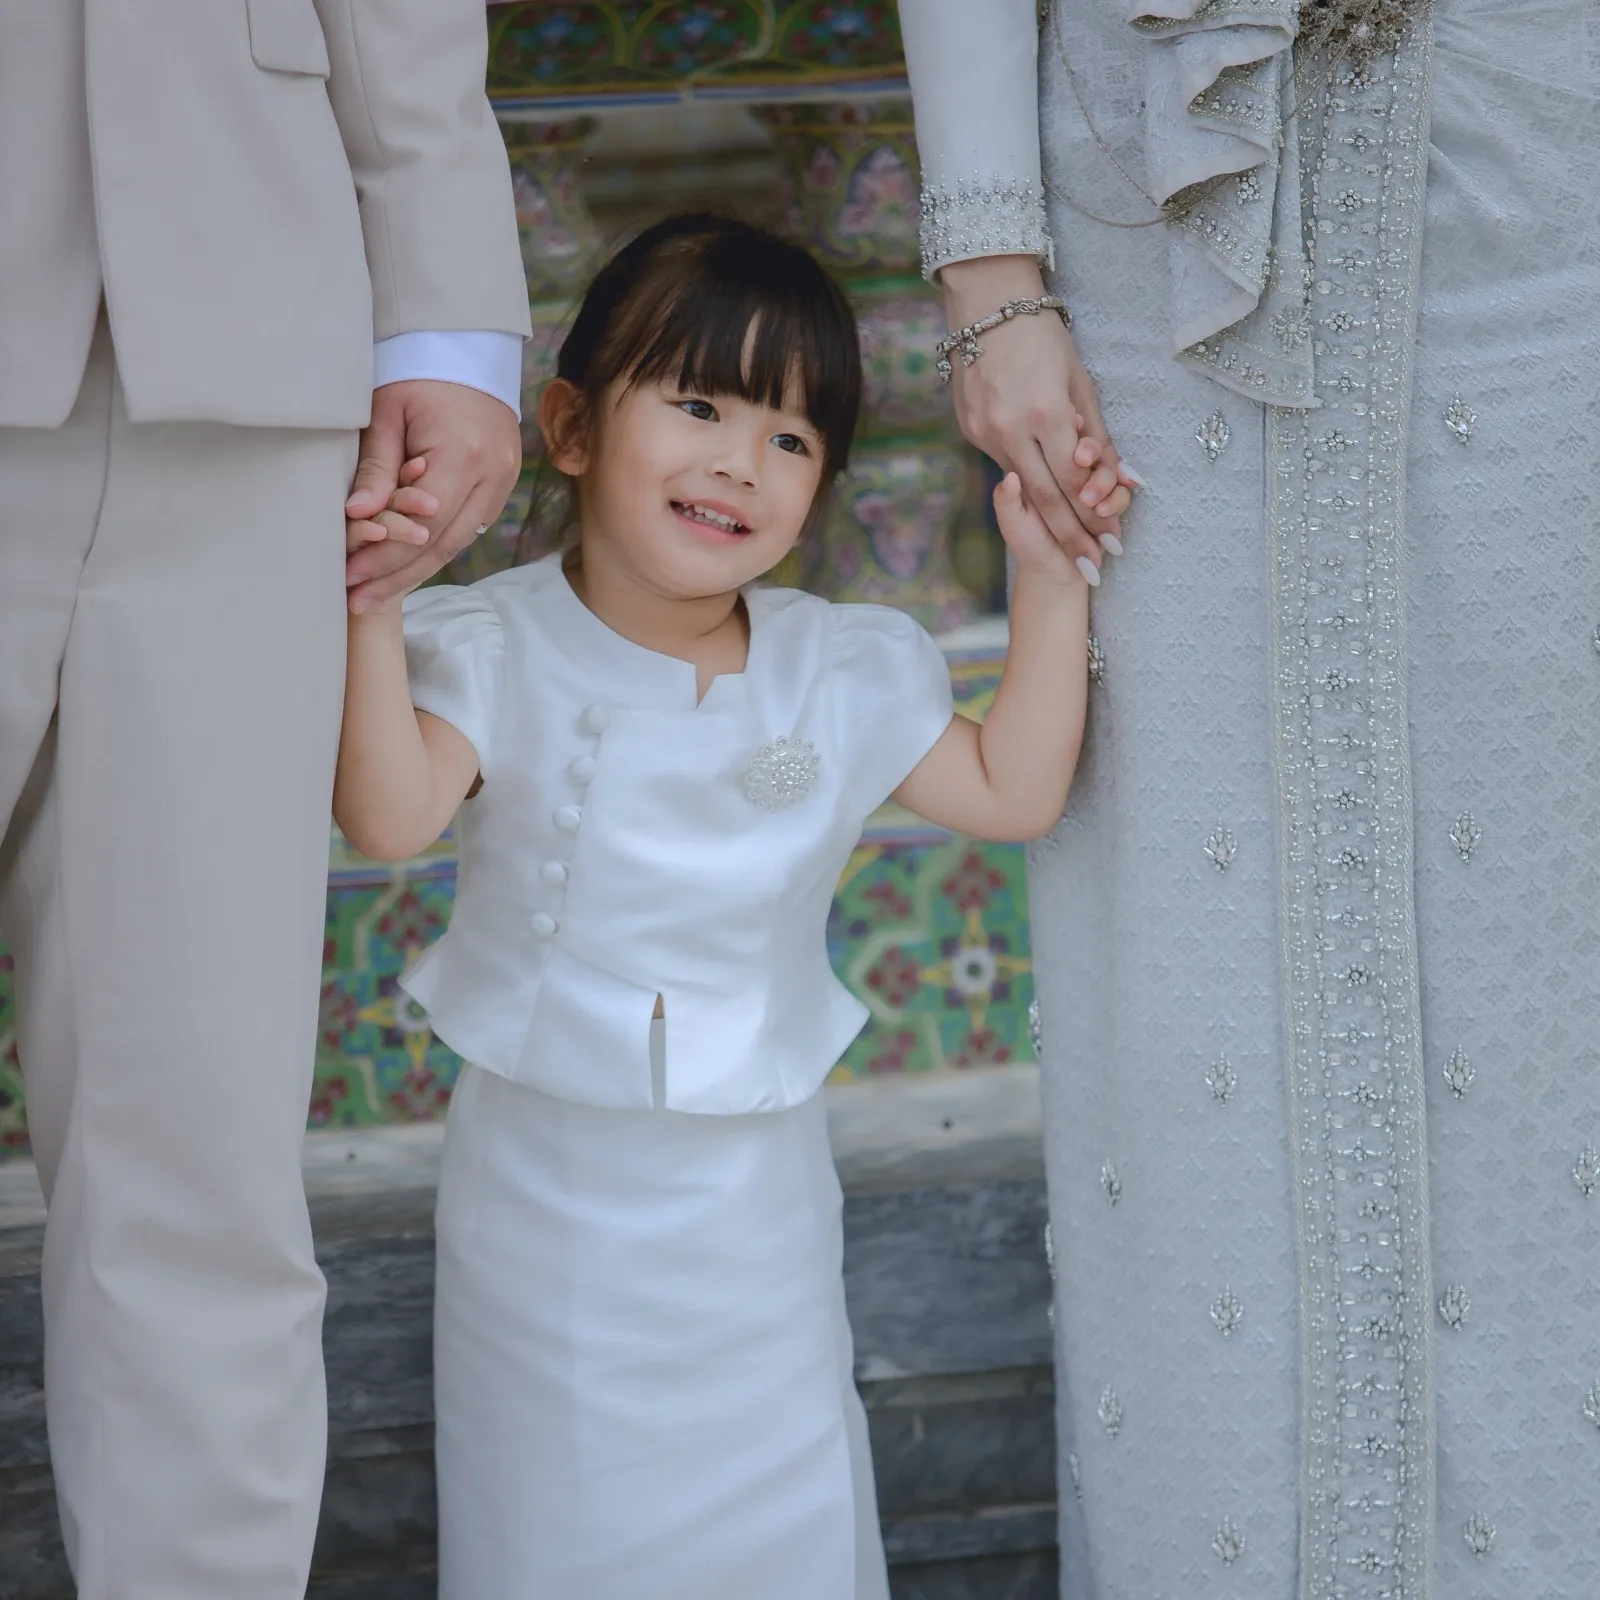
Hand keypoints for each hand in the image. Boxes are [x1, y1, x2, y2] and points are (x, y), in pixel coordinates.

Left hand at [344, 380, 521, 612]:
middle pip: (441, 545)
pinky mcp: (500, 486)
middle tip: (356, 600)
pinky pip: (465, 529)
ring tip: (373, 593)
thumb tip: (357, 516)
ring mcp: (502, 484)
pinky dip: (432, 550)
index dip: (386, 557)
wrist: (468, 348)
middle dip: (395, 575)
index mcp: (464, 455)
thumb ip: (376, 466)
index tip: (349, 576)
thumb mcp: (388, 412)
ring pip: (456, 544)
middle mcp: (492, 476)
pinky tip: (402, 566)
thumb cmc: (419, 372)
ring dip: (413, 570)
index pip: (424, 526)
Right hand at [939, 255, 1138, 578]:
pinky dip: (1026, 488)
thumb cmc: (1042, 336)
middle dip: (1071, 538)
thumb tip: (1124, 477)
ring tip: (1070, 550)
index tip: (1110, 544)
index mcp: (1045, 413)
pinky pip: (1004, 465)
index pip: (1073, 482)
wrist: (984, 304)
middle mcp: (1011, 429)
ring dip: (1048, 522)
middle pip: (1045, 499)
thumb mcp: (1079, 381)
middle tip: (1092, 569)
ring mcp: (985, 432)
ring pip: (1021, 488)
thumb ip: (1098, 434)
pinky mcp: (970, 429)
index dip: (1093, 519)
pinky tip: (1041, 505)